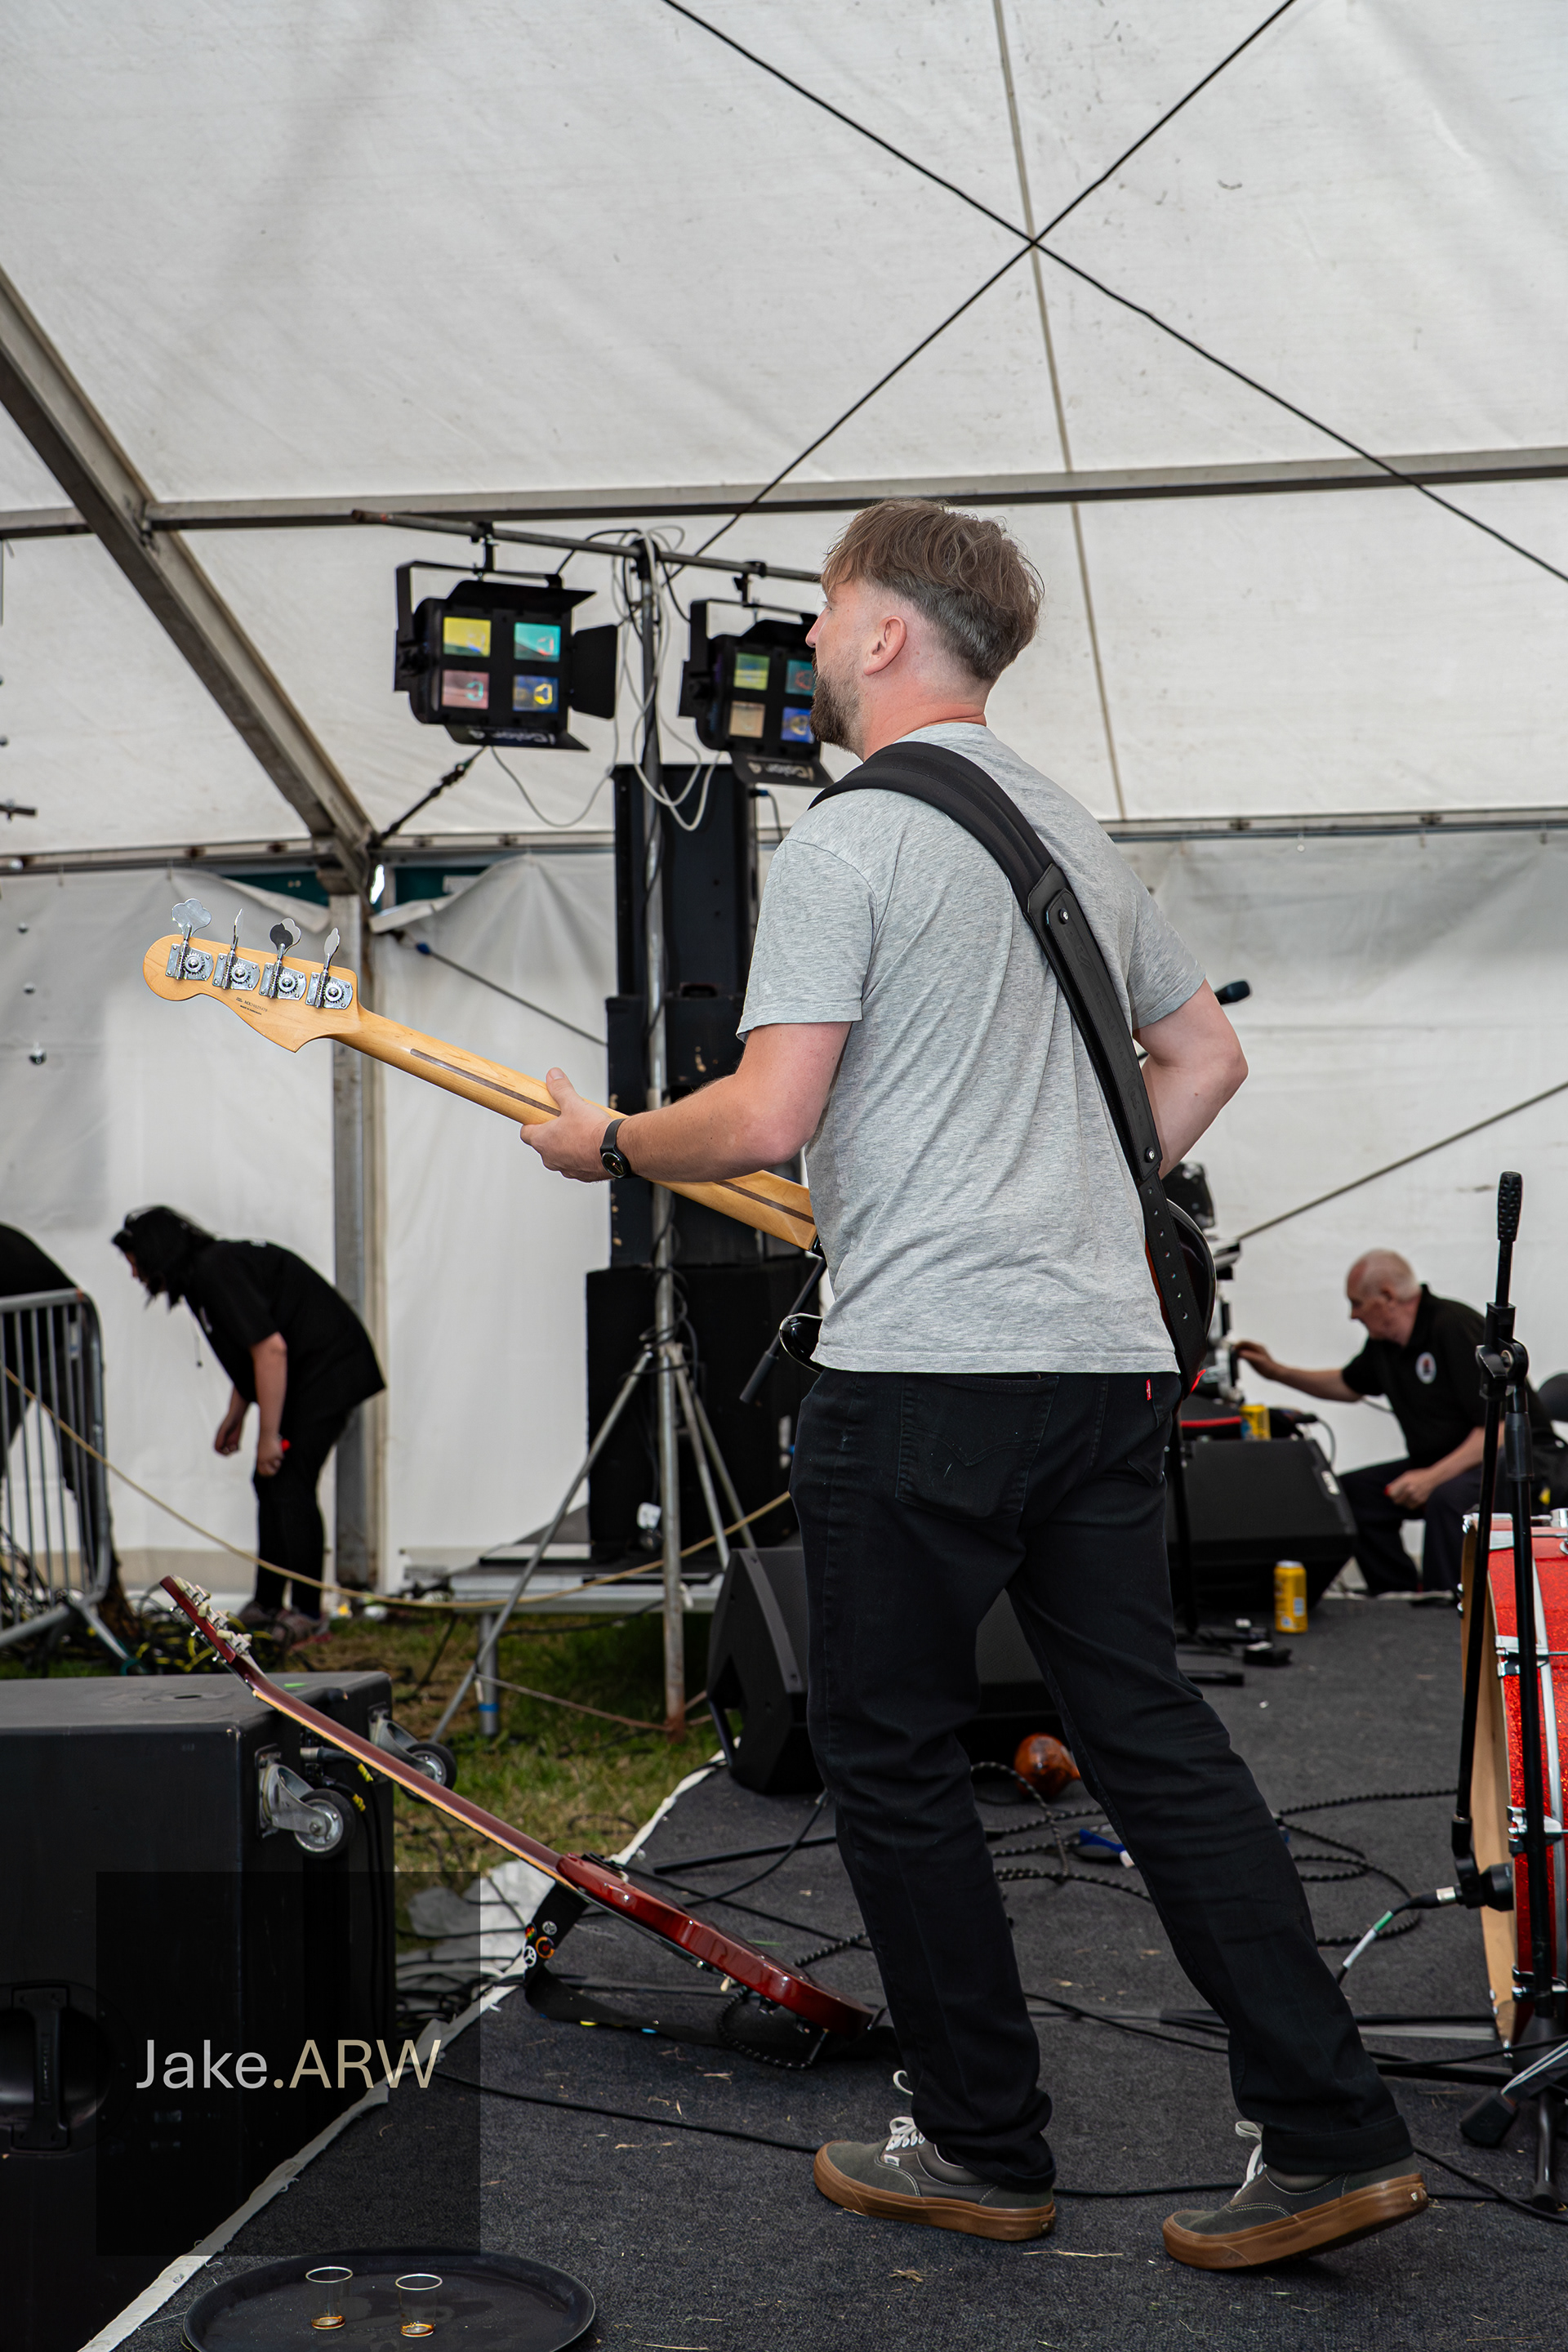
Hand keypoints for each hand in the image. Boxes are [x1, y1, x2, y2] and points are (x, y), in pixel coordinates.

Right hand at [214, 1401, 245, 1455]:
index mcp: (219, 1436)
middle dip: (225, 1453)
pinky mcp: (236, 1439)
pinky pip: (236, 1448)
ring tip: (235, 1447)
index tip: (225, 1450)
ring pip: (229, 1450)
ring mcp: (230, 1440)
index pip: (216, 1448)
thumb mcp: (226, 1427)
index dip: (220, 1451)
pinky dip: (237, 1449)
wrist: (238, 1414)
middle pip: (222, 1451)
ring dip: (232, 1452)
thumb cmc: (231, 1419)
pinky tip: (239, 1447)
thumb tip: (219, 1446)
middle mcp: (224, 1439)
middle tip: (230, 1451)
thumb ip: (221, 1436)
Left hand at [255, 1432, 286, 1478]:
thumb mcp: (261, 1450)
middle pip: (270, 1471)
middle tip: (277, 1469)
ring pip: (277, 1464)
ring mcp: (271, 1457)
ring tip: (276, 1454)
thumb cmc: (262, 1441)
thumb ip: (263, 1458)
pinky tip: (278, 1449)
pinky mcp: (277, 1454)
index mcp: (259, 1459)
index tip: (270, 1472)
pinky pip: (281, 1457)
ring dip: (278, 1462)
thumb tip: (268, 1465)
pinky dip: (281, 1455)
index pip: (262, 1471)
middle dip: (274, 1471)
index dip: (266, 1473)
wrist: (266, 1434)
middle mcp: (265, 1460)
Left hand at [519, 1068, 612, 1182]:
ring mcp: (566, 1169)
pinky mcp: (583, 1176)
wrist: (618, 1150)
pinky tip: (593, 1146)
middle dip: (553, 1133)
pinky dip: (582, 1156)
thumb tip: (553, 1076)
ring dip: (567, 1146)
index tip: (539, 1116)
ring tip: (582, 1133)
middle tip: (565, 1121)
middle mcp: (551, 1159)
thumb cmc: (593, 1130)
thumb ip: (560, 1089)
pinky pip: (577, 1164)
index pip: (526, 1133)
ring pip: (561, 1156)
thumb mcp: (574, 1103)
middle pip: (544, 1144)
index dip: (532, 1123)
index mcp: (543, 1141)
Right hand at [1232, 1341, 1279, 1380]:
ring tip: (1232, 1356)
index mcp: (1257, 1347)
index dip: (1238, 1344)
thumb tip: (1240, 1353)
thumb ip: (1249, 1356)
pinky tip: (1236, 1359)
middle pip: (1243, 1345)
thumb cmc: (1268, 1367)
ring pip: (1243, 1350)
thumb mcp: (1258, 1361)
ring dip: (1237, 1352)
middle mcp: (1255, 1349)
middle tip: (1230, 1352)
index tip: (1232, 1349)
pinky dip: (1239, 1356)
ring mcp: (1254, 1354)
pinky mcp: (1253, 1359)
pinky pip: (1244, 1355)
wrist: (1274, 1373)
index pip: (1245, 1342)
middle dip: (1236, 1348)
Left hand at [1386, 1466, 1437, 1508]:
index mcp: (1405, 1481)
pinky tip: (1411, 1500)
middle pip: (1397, 1500)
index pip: (1392, 1493)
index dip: (1391, 1494)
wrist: (1435, 1478)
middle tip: (1398, 1497)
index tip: (1392, 1494)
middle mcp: (1410, 1489)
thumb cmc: (1421, 1475)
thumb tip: (1387, 1488)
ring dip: (1403, 1502)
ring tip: (1406, 1497)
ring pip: (1403, 1505)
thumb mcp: (1407, 1475)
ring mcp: (1416, 1496)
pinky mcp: (1421, 1501)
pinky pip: (1411, 1507)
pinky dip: (1409, 1505)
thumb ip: (1397, 1482)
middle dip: (1396, 1499)